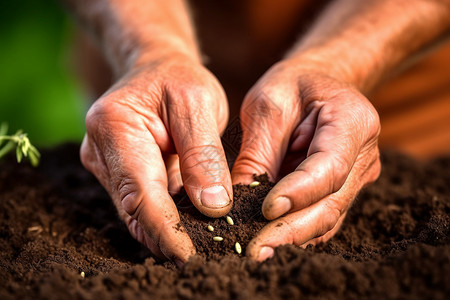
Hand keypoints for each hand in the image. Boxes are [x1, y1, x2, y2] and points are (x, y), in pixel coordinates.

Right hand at [80, 55, 231, 264]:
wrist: (154, 67)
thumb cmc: (177, 79)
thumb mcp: (198, 103)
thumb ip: (203, 155)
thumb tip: (214, 207)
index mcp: (115, 127)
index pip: (140, 193)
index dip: (164, 230)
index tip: (190, 256)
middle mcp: (100, 151)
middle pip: (133, 209)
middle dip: (166, 238)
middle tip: (203, 259)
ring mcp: (105, 165)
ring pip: (135, 212)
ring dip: (166, 232)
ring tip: (202, 248)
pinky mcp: (117, 173)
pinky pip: (141, 203)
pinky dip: (164, 218)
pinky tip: (190, 228)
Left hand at [232, 60, 380, 260]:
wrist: (317, 83)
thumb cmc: (291, 86)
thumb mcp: (266, 106)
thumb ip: (257, 153)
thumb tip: (235, 202)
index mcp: (353, 121)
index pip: (329, 167)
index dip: (299, 193)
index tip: (265, 210)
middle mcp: (364, 155)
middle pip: (331, 202)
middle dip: (292, 230)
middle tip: (257, 250)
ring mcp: (357, 176)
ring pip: (327, 217)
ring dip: (292, 237)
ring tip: (258, 252)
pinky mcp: (342, 190)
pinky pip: (321, 217)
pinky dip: (296, 231)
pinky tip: (270, 242)